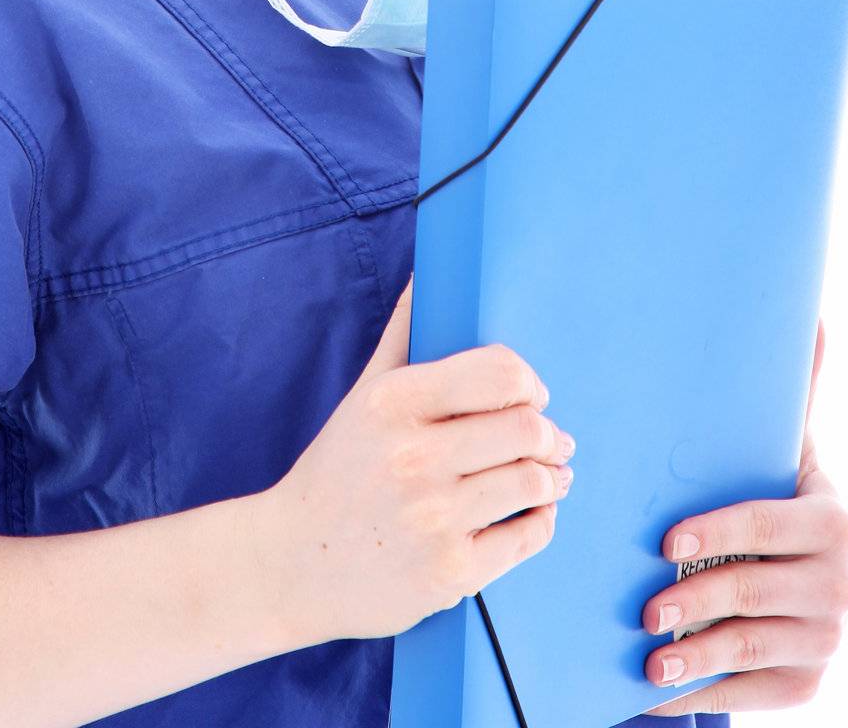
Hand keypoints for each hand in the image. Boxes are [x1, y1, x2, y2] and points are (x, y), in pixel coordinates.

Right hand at [261, 274, 576, 647]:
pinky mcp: (451, 572)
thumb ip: (402, 335)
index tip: (532, 395)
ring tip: (552, 476)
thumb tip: (427, 275)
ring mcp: (434, 518)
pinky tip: (533, 513)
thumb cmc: (336, 471)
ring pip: (535, 482)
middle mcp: (414, 457)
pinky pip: (529, 536)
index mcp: (394, 402)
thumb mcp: (362, 396)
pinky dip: (542, 521)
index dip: (529, 382)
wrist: (293, 564)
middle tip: (553, 440)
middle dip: (551, 433)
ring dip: (555, 477)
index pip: (500, 373)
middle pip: (527, 428)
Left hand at [642, 317, 847, 714]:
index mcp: (831, 519)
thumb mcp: (780, 447)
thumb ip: (795, 390)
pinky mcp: (807, 682)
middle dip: (699, 601)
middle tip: (645, 607)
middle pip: (759, 592)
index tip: (667, 541)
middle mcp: (840, 582)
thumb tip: (817, 315)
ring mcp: (827, 637)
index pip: (774, 526)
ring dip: (696, 653)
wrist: (797, 567)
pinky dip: (706, 691)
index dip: (721, 533)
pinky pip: (754, 693)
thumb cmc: (767, 493)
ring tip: (648, 652)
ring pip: (753, 646)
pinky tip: (661, 691)